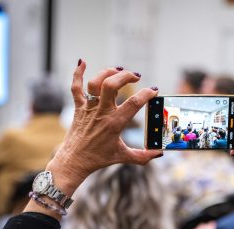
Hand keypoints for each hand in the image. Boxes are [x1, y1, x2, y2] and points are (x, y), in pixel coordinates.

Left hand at [46, 62, 161, 196]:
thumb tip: (159, 153)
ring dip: (107, 73)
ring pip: (95, 83)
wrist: (74, 161)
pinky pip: (76, 88)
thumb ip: (143, 156)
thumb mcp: (123, 157)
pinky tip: (82, 62)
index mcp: (114, 124)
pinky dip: (78, 74)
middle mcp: (101, 113)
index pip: (133, 104)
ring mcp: (88, 108)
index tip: (154, 90)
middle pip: (112, 86)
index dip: (146, 94)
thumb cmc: (98, 159)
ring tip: (119, 71)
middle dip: (125, 76)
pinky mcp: (79, 108)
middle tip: (136, 76)